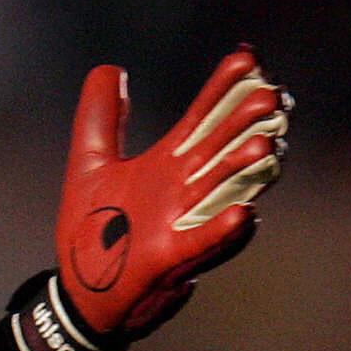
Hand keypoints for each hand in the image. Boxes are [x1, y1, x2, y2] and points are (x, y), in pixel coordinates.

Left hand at [56, 47, 288, 342]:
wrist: (80, 292)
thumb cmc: (92, 230)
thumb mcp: (89, 165)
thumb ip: (99, 118)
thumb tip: (108, 69)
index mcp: (167, 164)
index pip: (202, 118)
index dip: (223, 88)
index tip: (247, 58)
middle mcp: (182, 189)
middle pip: (221, 147)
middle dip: (246, 122)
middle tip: (270, 95)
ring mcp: (180, 222)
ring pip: (222, 189)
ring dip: (244, 167)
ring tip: (265, 143)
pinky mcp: (170, 258)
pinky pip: (203, 242)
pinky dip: (223, 229)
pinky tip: (244, 213)